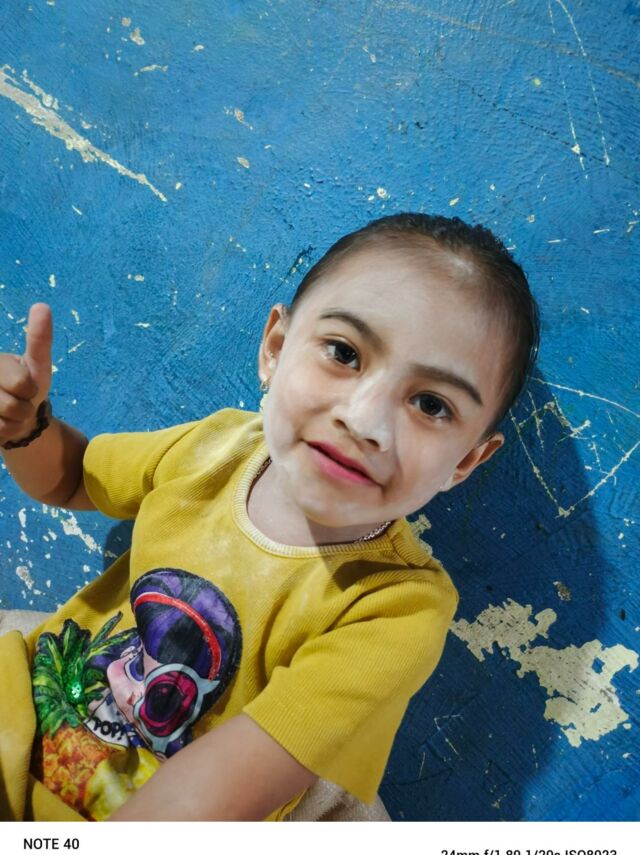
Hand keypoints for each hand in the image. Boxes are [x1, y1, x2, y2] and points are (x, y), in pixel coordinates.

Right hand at [0, 303, 52, 445]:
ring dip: (16, 422)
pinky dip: (7, 432)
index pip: (21, 383)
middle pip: (13, 406)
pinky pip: (1, 433)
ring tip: (11, 412)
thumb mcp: (38, 362)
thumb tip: (42, 306)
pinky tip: (3, 423)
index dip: (28, 388)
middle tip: (20, 399)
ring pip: (5, 422)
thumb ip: (39, 338)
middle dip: (24, 407)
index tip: (24, 383)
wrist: (16, 415)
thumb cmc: (27, 385)